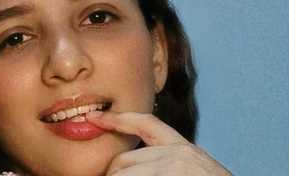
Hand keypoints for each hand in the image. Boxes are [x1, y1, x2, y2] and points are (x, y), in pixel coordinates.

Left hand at [86, 110, 232, 174]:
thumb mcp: (193, 171)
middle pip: (123, 160)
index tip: (95, 117)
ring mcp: (174, 169)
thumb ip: (164, 163)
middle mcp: (179, 155)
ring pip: (122, 175)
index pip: (145, 124)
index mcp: (185, 150)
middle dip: (113, 175)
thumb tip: (124, 167)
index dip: (117, 120)